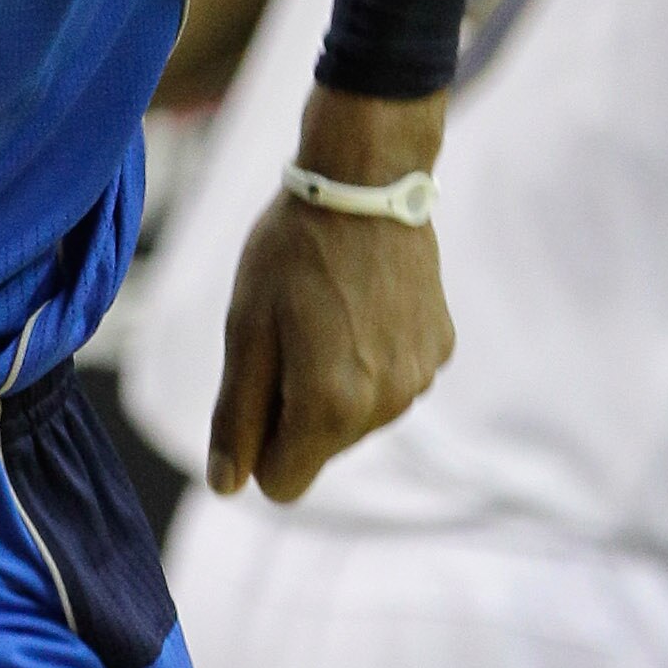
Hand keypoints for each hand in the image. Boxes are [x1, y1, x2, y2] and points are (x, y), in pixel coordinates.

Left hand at [210, 97, 455, 500]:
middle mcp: (386, 406)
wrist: (365, 181)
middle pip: (320, 449)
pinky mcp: (440, 349)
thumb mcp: (245, 330)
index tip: (257, 383)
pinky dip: (371, 357)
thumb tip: (227, 486)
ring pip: (358, 417)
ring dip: (335, 382)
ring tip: (327, 311)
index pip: (282, 482)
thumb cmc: (291, 252)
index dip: (258, 442)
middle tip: (289, 332)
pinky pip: (392, 381)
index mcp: (331, 407)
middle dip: (296, 408)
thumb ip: (237, 417)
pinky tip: (362, 303)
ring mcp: (420, 379)